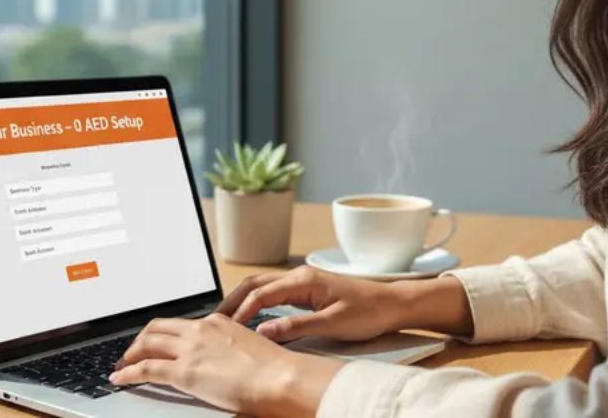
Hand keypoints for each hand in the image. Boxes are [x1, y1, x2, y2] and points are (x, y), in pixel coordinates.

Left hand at [109, 313, 343, 416]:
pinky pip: (146, 369)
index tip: (155, 342)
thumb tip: (224, 357)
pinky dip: (128, 373)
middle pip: (157, 327)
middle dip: (140, 340)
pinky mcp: (184, 371)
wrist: (279, 377)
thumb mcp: (248, 346)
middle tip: (131, 353)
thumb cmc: (273, 368)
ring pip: (147, 343)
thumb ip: (230, 346)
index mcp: (217, 321)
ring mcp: (191, 349)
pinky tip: (120, 379)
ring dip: (130, 355)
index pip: (181, 323)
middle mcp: (201, 329)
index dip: (163, 333)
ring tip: (122, 366)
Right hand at [216, 265, 402, 341]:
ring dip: (243, 300)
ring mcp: (304, 282)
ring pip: (264, 286)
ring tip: (226, 319)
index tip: (226, 327)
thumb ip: (296, 327)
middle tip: (214, 320)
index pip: (261, 293)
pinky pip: (276, 294)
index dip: (241, 310)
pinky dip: (258, 303)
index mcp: (304, 280)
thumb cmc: (368, 311)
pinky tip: (252, 318)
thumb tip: (263, 332)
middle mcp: (300, 276)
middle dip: (233, 300)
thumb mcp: (332, 324)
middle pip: (256, 283)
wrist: (393, 304)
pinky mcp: (309, 290)